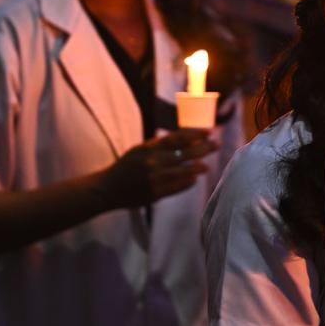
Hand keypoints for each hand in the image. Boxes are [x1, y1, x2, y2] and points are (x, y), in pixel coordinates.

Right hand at [96, 130, 217, 209]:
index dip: (195, 134)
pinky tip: (194, 179)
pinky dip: (187, 182)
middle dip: (203, 148)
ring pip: (183, 172)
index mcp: (149, 148)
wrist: (108, 188)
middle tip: (216, 144)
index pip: (177, 138)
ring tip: (206, 166)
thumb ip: (160, 145)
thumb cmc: (127, 166)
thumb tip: (186, 139)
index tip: (208, 132)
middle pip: (184, 154)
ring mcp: (155, 179)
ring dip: (198, 168)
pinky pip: (177, 187)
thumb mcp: (140, 149)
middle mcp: (153, 162)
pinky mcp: (156, 194)